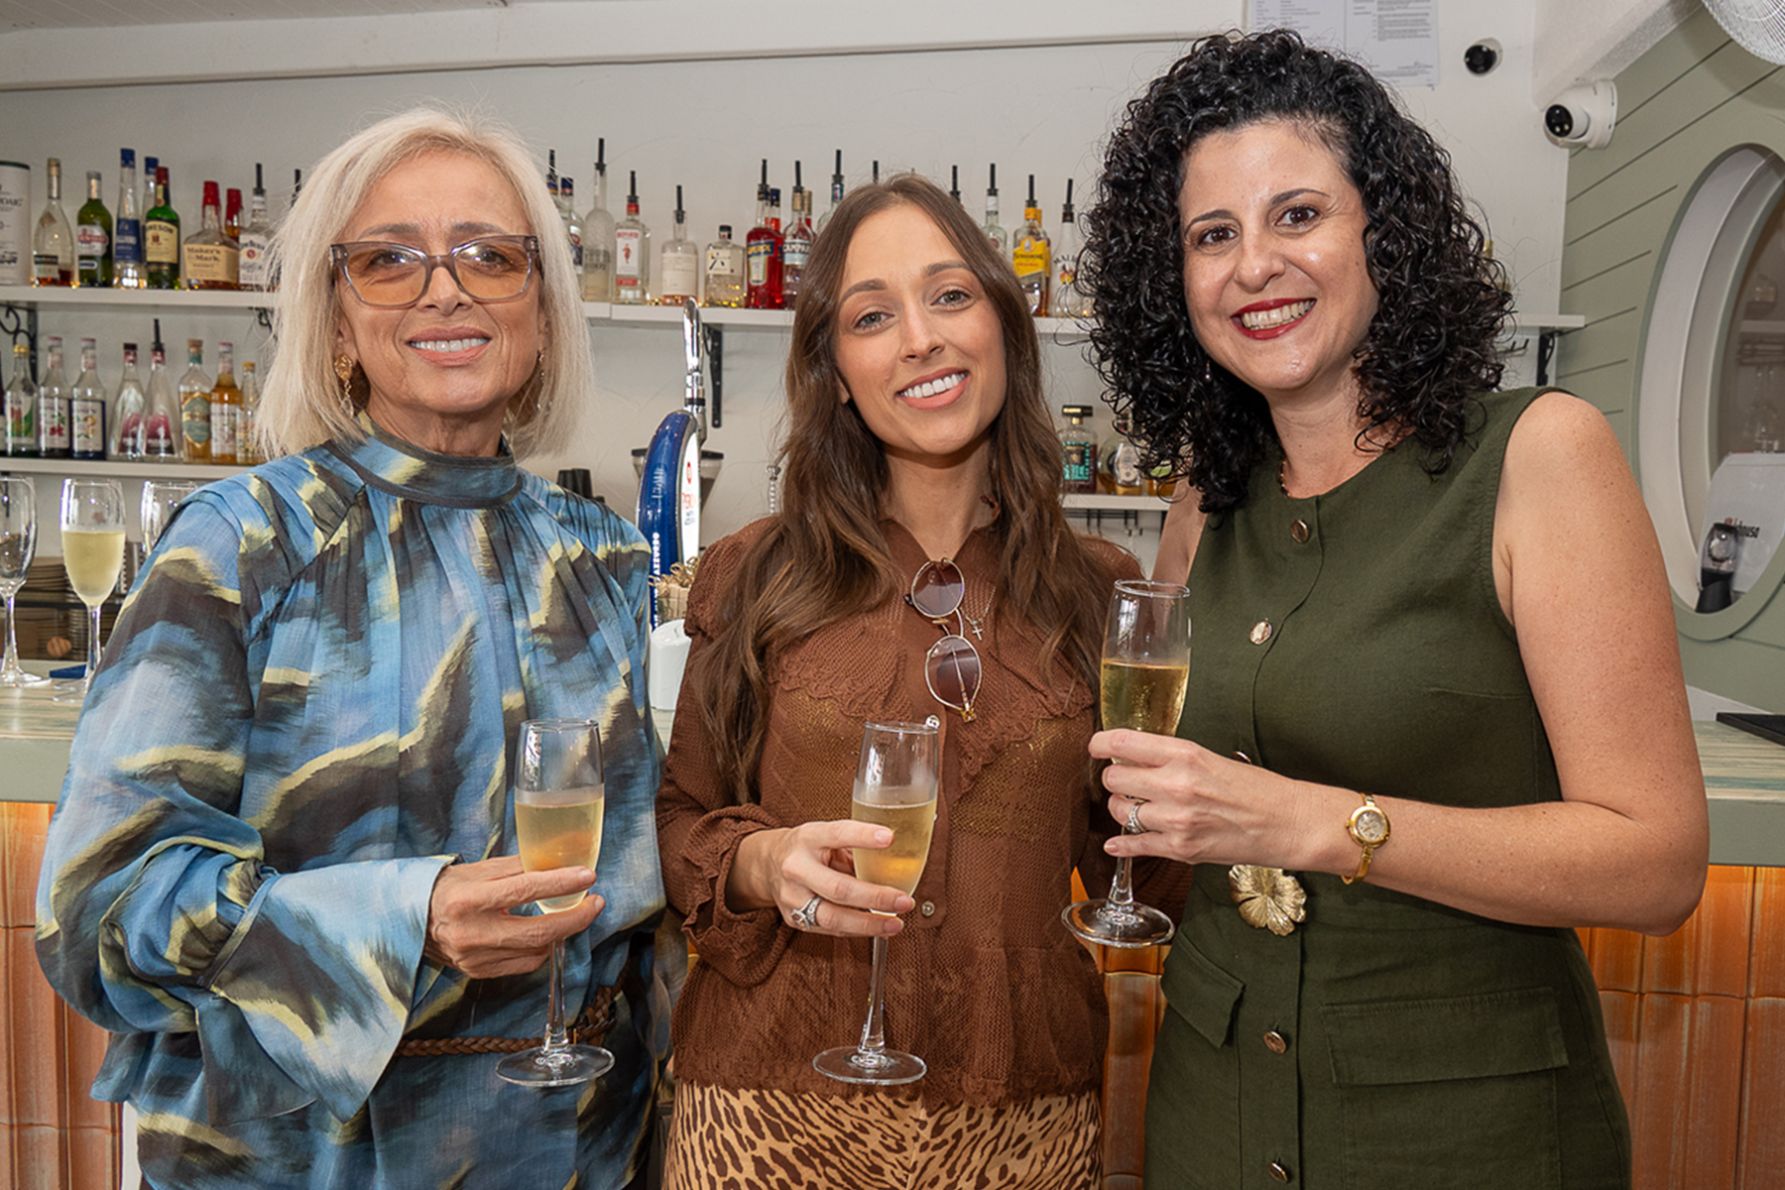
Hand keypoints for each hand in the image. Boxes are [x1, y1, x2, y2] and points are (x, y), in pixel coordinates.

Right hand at [423, 856, 604, 978]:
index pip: (524, 890)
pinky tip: (550, 934)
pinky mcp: (478, 973)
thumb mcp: (476, 870)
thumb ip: (517, 867)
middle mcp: (471, 933)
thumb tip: (557, 862)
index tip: (588, 876)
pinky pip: (524, 965)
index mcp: (468, 899)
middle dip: (575, 918)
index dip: (560, 884)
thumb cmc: (445, 890)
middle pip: (537, 932)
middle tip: (596, 902)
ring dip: (563, 932)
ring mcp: (474, 958)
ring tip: (576, 913)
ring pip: (535, 951)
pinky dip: (542, 948)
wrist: (409, 921)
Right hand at [732, 822, 915, 937]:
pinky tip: (878, 928)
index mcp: (807, 838)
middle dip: (875, 897)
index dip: (863, 836)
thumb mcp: (825, 836)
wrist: (767, 865)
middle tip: (904, 900)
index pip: (837, 834)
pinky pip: (831, 929)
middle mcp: (796, 868)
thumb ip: (854, 847)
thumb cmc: (807, 848)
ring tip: (895, 923)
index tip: (889, 838)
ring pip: (833, 917)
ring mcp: (793, 897)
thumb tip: (897, 858)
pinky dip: (858, 930)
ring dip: (869, 924)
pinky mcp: (795, 919)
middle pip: (838, 888)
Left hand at [1092, 729, 1320, 867]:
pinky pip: (1134, 844)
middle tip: (1125, 781)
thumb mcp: (1209, 758)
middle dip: (1114, 779)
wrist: (1287, 822)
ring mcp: (1176, 819)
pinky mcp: (1181, 848)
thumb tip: (1131, 758)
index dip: (1101, 744)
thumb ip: (1169, 758)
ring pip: (1119, 811)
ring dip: (1122, 809)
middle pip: (1113, 779)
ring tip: (1138, 807)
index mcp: (1185, 754)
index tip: (1097, 747)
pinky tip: (1116, 842)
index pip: (1123, 743)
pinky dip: (1121, 843)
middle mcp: (1176, 785)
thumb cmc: (1255, 788)